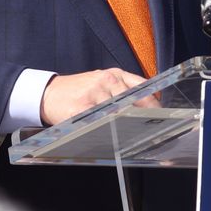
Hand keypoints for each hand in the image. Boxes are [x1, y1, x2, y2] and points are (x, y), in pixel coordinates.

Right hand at [39, 68, 153, 124]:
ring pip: (120, 115)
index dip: (154, 106)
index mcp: (115, 74)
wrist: (48, 93)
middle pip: (135, 104)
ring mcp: (94, 94)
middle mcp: (107, 81)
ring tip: (129, 136)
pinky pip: (101, 123)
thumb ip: (126, 88)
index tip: (161, 117)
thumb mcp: (103, 80)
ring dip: (126, 128)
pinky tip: (109, 135)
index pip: (143, 89)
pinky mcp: (82, 108)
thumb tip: (152, 102)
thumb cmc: (79, 90)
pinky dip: (108, 131)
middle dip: (142, 119)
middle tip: (150, 132)